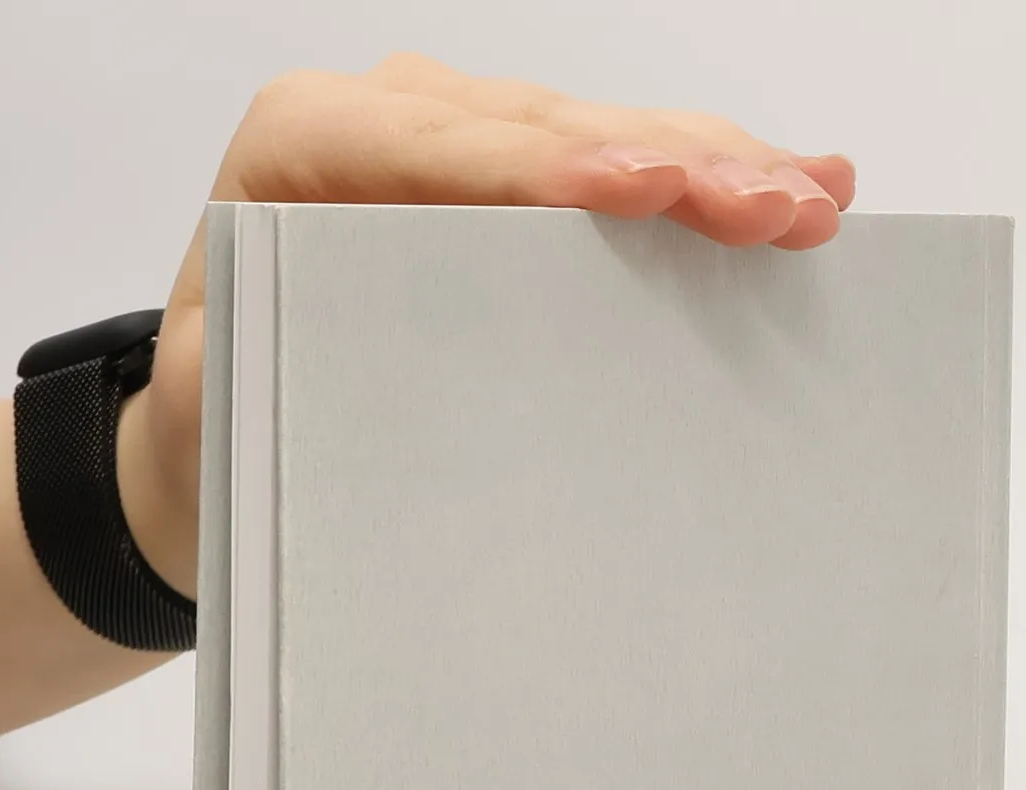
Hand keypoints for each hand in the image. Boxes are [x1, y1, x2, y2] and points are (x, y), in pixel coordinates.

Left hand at [118, 54, 856, 590]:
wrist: (210, 431)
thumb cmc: (220, 421)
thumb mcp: (225, 398)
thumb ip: (294, 360)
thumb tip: (431, 386)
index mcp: (303, 148)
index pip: (442, 145)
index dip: (549, 165)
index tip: (640, 191)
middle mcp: (389, 122)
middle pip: (551, 128)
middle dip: (672, 164)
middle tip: (777, 209)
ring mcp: (460, 147)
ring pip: (605, 137)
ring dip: (717, 168)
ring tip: (815, 202)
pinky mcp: (512, 190)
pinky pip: (617, 170)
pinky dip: (705, 183)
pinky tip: (796, 186)